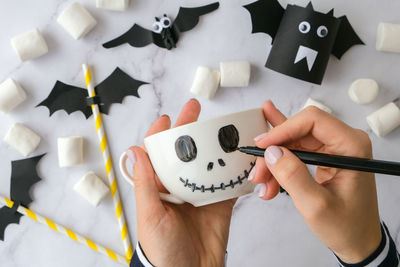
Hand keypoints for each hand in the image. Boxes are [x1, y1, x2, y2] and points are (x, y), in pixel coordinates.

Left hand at [127, 99, 233, 266]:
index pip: (158, 154)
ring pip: (207, 162)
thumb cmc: (162, 250)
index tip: (168, 118)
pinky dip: (234, 168)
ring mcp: (200, 193)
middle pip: (185, 152)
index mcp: (159, 187)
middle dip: (189, 129)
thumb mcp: (150, 215)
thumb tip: (136, 152)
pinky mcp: (219, 202)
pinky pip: (228, 181)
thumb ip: (145, 183)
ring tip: (220, 127)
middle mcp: (179, 186)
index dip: (162, 134)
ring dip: (213, 144)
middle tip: (195, 110)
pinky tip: (238, 153)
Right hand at [251, 100, 381, 263]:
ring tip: (262, 182)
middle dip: (274, 150)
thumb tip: (272, 152)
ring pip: (292, 141)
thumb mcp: (316, 206)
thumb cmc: (347, 226)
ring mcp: (332, 147)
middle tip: (258, 173)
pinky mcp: (322, 156)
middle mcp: (342, 141)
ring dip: (273, 160)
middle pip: (298, 131)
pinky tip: (263, 154)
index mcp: (351, 146)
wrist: (358, 240)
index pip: (312, 120)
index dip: (283, 129)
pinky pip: (295, 150)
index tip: (262, 146)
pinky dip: (279, 162)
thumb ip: (293, 177)